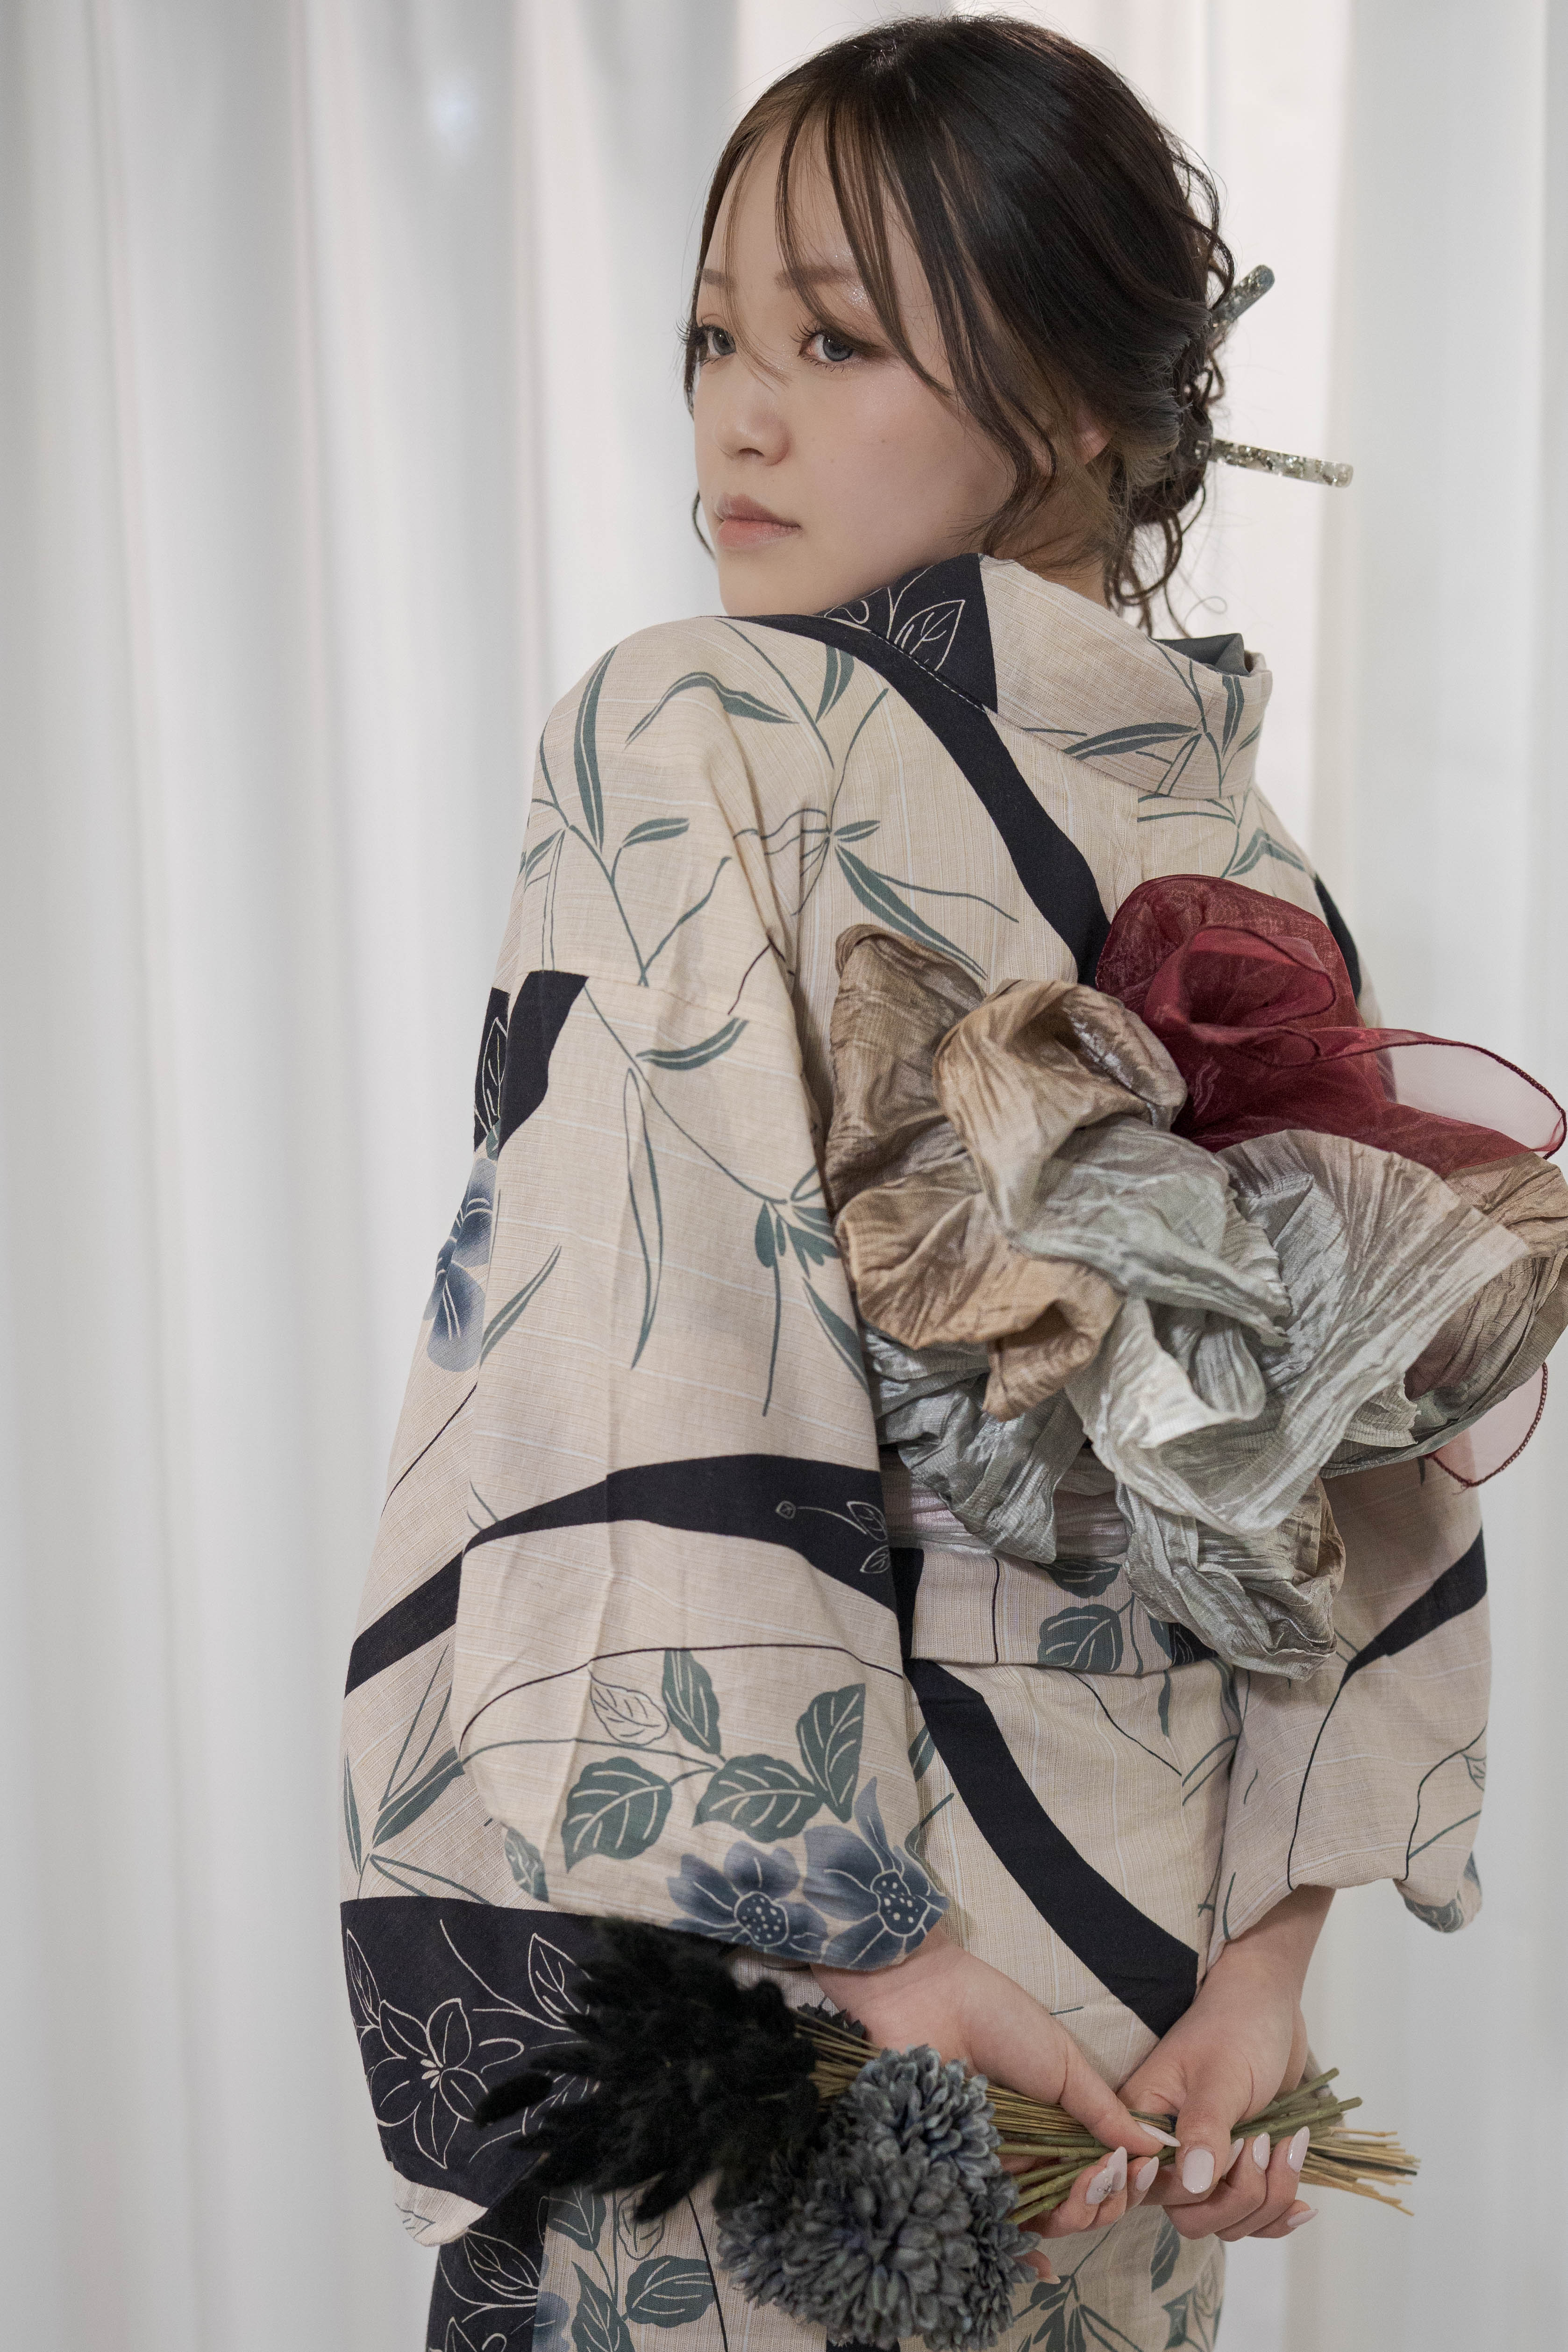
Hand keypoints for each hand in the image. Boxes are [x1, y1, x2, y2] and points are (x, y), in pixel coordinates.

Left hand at [812, 1925, 1170, 2271]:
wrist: (927, 2000)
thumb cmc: (1000, 2020)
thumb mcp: (1063, 2062)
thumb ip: (1103, 2110)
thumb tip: (1154, 2146)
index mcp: (1057, 2126)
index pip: (1101, 2173)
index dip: (1125, 2182)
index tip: (1142, 2171)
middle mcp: (1029, 2154)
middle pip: (1076, 2206)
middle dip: (1102, 2203)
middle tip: (1103, 2176)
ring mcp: (992, 2168)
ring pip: (1040, 2221)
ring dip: (1072, 2218)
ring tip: (1078, 2192)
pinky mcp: (955, 2178)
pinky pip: (989, 2224)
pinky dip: (1020, 2249)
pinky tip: (1040, 2263)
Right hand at [1118, 1887, 1331, 2243]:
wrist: (1269, 2003)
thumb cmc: (1237, 2023)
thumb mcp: (1222, 2073)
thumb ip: (1205, 2128)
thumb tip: (1194, 2185)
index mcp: (1143, 2118)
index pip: (1150, 2188)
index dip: (1188, 2190)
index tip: (1231, 2152)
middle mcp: (1166, 2149)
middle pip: (1190, 2216)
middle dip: (1238, 2196)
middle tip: (1262, 2143)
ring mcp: (1205, 2162)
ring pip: (1227, 2221)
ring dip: (1267, 2197)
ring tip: (1289, 2144)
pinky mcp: (1237, 2168)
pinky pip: (1251, 2217)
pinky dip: (1278, 2214)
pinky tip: (1302, 2204)